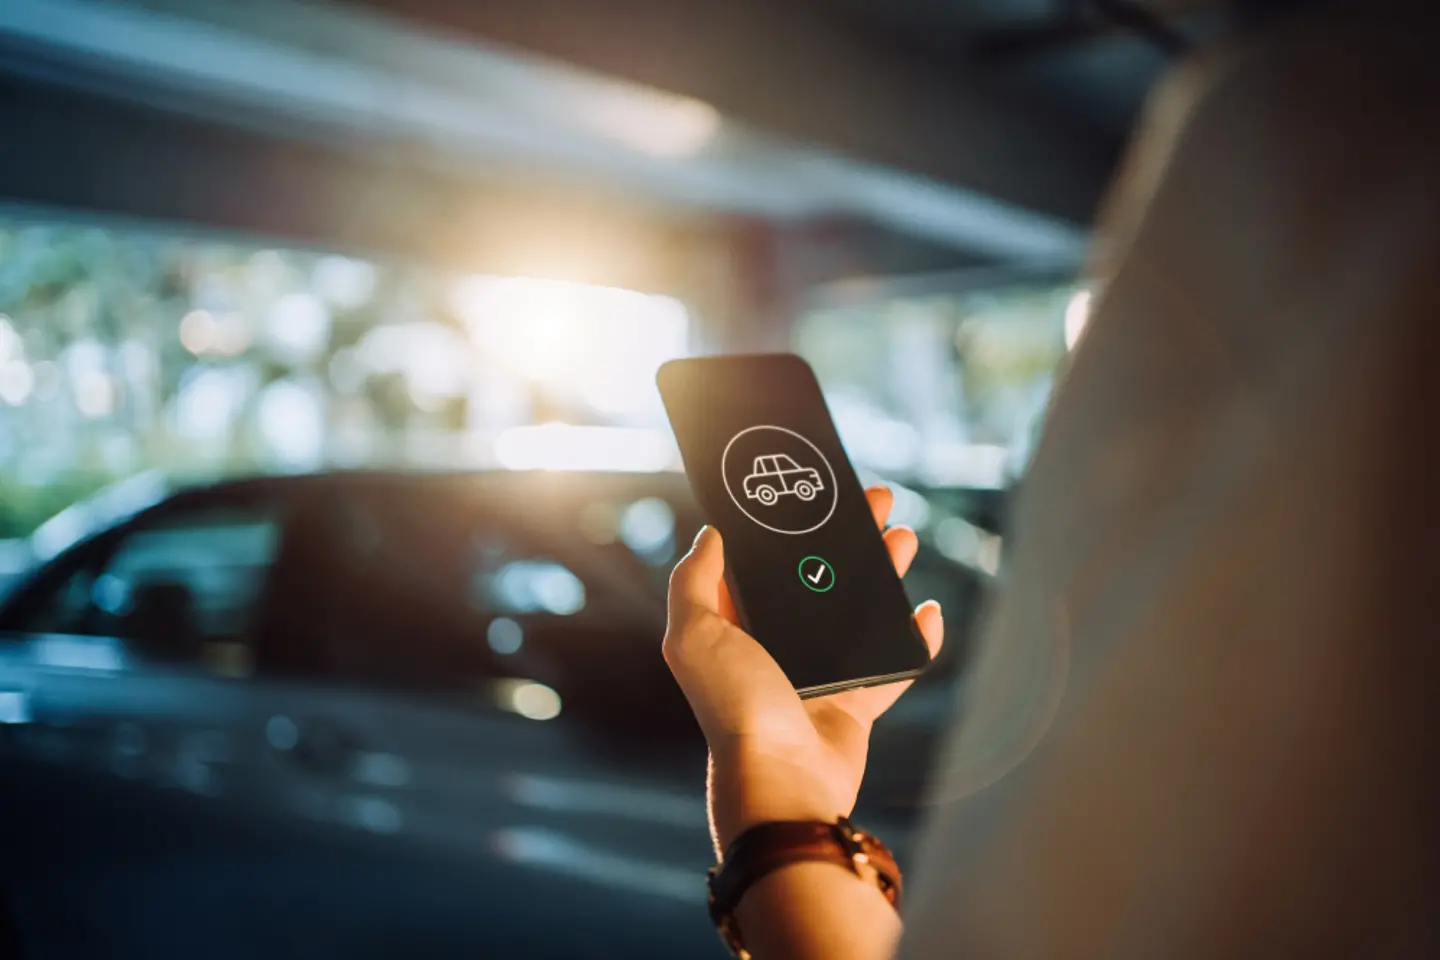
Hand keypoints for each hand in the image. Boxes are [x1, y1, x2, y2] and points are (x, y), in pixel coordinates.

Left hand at [664, 486, 943, 851]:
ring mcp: (819, 676)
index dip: (787, 528)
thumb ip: (693, 582)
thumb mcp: (694, 636)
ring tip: (904, 537)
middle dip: (848, 539)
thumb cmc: (736, 708)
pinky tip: (927, 611)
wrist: (783, 779)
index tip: (814, 493)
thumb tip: (709, 534)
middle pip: (820, 579)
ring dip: (884, 574)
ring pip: (859, 613)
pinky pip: (893, 666)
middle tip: (875, 502)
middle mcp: (777, 649)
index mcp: (737, 629)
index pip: (764, 565)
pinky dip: (915, 640)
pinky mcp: (855, 704)